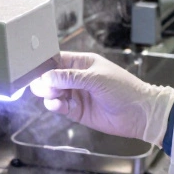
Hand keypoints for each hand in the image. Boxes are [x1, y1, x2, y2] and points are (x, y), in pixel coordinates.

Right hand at [29, 52, 173, 144]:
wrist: (139, 113)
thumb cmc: (124, 89)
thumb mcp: (96, 78)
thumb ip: (70, 77)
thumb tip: (47, 76)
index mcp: (83, 62)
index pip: (58, 59)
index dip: (45, 64)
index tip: (34, 69)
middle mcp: (77, 77)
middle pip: (51, 77)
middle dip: (44, 80)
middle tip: (41, 85)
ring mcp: (76, 94)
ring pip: (52, 92)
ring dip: (48, 93)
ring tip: (52, 95)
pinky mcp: (77, 110)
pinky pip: (59, 106)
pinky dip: (54, 105)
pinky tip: (56, 104)